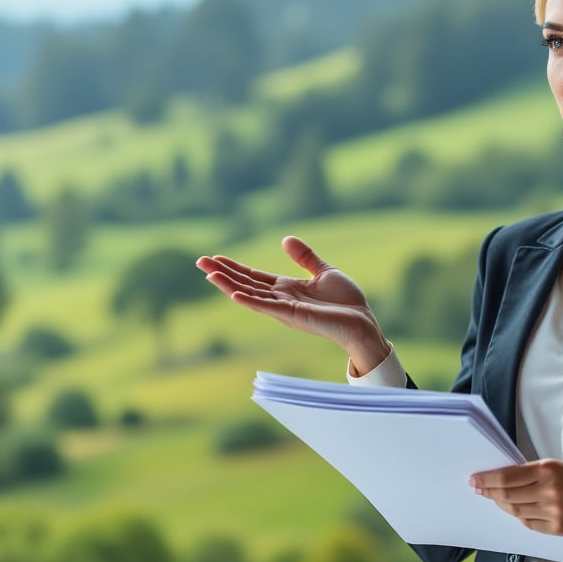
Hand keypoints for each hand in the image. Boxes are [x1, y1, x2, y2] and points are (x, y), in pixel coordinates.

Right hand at [196, 236, 391, 373]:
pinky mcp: (294, 316)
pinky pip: (268, 307)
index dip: (234, 267)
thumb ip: (304, 257)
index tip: (214, 258)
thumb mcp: (324, 272)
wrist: (363, 323)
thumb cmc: (346, 302)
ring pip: (251, 295)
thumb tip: (285, 238)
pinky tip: (235, 294)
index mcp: (286, 289)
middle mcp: (280, 299)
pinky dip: (251, 301)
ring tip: (209, 274)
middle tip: (199, 261)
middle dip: (223, 273)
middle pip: (246, 284)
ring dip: (229, 286)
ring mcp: (285, 309)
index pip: (253, 276)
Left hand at [470, 459, 562, 542]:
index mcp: (549, 470)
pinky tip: (515, 509)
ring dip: (501, 504)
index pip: (506, 477)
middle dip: (488, 492)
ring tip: (495, 498)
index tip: (475, 479)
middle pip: (507, 495)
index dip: (487, 479)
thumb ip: (533, 472)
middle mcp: (549, 491)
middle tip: (478, 488)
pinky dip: (519, 515)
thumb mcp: (560, 466)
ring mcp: (553, 512)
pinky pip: (528, 523)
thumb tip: (504, 477)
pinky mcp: (556, 528)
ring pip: (515, 510)